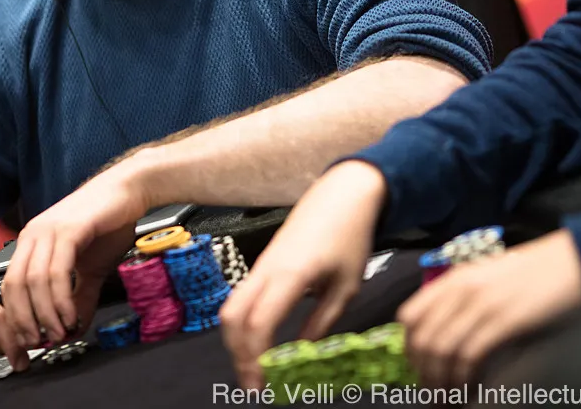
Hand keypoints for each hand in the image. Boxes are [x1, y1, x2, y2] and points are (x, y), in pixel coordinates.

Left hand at [2, 166, 147, 347]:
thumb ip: (79, 296)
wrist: (129, 190)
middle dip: (24, 320)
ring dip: (45, 314)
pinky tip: (70, 315)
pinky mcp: (69, 230)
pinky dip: (61, 299)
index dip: (16, 316)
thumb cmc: (109, 223)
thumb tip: (73, 327)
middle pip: (15, 285)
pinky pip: (57, 271)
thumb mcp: (91, 268)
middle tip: (39, 343)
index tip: (28, 340)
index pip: (10, 285)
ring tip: (59, 333)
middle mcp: (33, 234)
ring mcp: (49, 230)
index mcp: (31, 241)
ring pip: (34, 281)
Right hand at [220, 161, 385, 390]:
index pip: (259, 323)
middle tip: (253, 384)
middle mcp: (266, 270)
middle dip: (237, 355)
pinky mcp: (262, 263)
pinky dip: (242, 323)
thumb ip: (322, 321)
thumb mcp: (346, 286)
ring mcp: (260, 265)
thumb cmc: (349, 237)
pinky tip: (258, 341)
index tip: (261, 385)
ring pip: (231, 307)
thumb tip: (302, 352)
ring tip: (254, 367)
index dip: (255, 358)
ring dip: (236, 340)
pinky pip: (241, 297)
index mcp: (290, 276)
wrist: (341, 195)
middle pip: (231, 317)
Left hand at [397, 228, 580, 386]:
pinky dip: (464, 379)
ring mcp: (481, 304)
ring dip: (441, 382)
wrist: (574, 260)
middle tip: (432, 394)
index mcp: (454, 279)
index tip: (419, 369)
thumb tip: (445, 332)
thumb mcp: (489, 278)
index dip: (410, 349)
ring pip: (441, 350)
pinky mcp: (504, 320)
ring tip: (447, 400)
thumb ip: (463, 297)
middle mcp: (460, 289)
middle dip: (424, 373)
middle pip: (423, 339)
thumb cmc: (535, 273)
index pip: (409, 316)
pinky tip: (468, 391)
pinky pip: (470, 356)